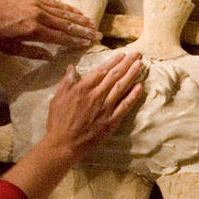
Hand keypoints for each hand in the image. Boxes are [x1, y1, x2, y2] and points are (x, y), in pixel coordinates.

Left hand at [0, 0, 98, 57]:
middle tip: (98, 33)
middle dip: (84, 30)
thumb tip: (50, 56)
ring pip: (63, 12)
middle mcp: (39, 16)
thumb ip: (32, 52)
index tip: (89, 43)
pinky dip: (66, 8)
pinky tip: (74, 11)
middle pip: (67, 24)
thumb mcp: (9, 48)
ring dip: (79, 18)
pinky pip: (54, 4)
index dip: (76, 41)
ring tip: (92, 22)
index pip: (61, 37)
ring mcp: (37, 5)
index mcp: (34, 30)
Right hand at [2, 51, 143, 198]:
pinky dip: (133, 96)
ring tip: (141, 65)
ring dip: (132, 75)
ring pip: (121, 87)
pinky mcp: (111, 121)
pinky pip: (125, 106)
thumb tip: (72, 67)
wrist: (64, 144)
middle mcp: (96, 96)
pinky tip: (140, 87)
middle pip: (114, 76)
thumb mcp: (57, 98)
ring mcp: (105, 109)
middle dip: (127, 63)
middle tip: (137, 54)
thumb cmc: (58, 121)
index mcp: (83, 88)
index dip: (113, 61)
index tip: (122, 54)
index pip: (101, 70)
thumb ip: (66, 82)